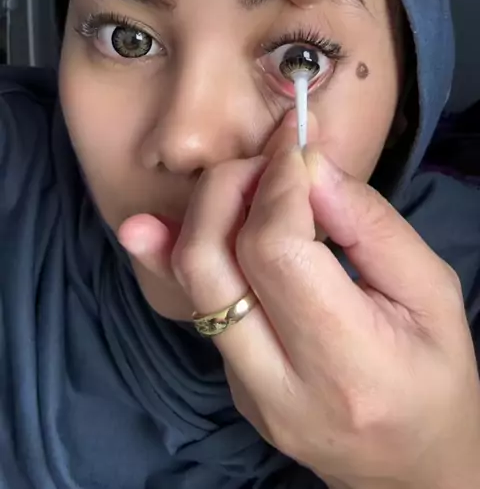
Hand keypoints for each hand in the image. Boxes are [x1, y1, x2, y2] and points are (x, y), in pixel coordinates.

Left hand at [170, 114, 479, 488]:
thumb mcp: (433, 293)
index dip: (277, 184)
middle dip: (228, 187)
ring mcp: (245, 392)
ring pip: (190, 282)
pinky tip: (157, 224)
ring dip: (204, 212)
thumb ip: (372, 225)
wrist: (413, 469)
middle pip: (209, 263)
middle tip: (268, 160)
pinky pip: (198, 306)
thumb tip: (308, 166)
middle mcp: (281, 385)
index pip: (276, 251)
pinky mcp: (230, 386)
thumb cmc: (437, 377)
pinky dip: (185, 251)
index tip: (294, 145)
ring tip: (247, 181)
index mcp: (348, 363)